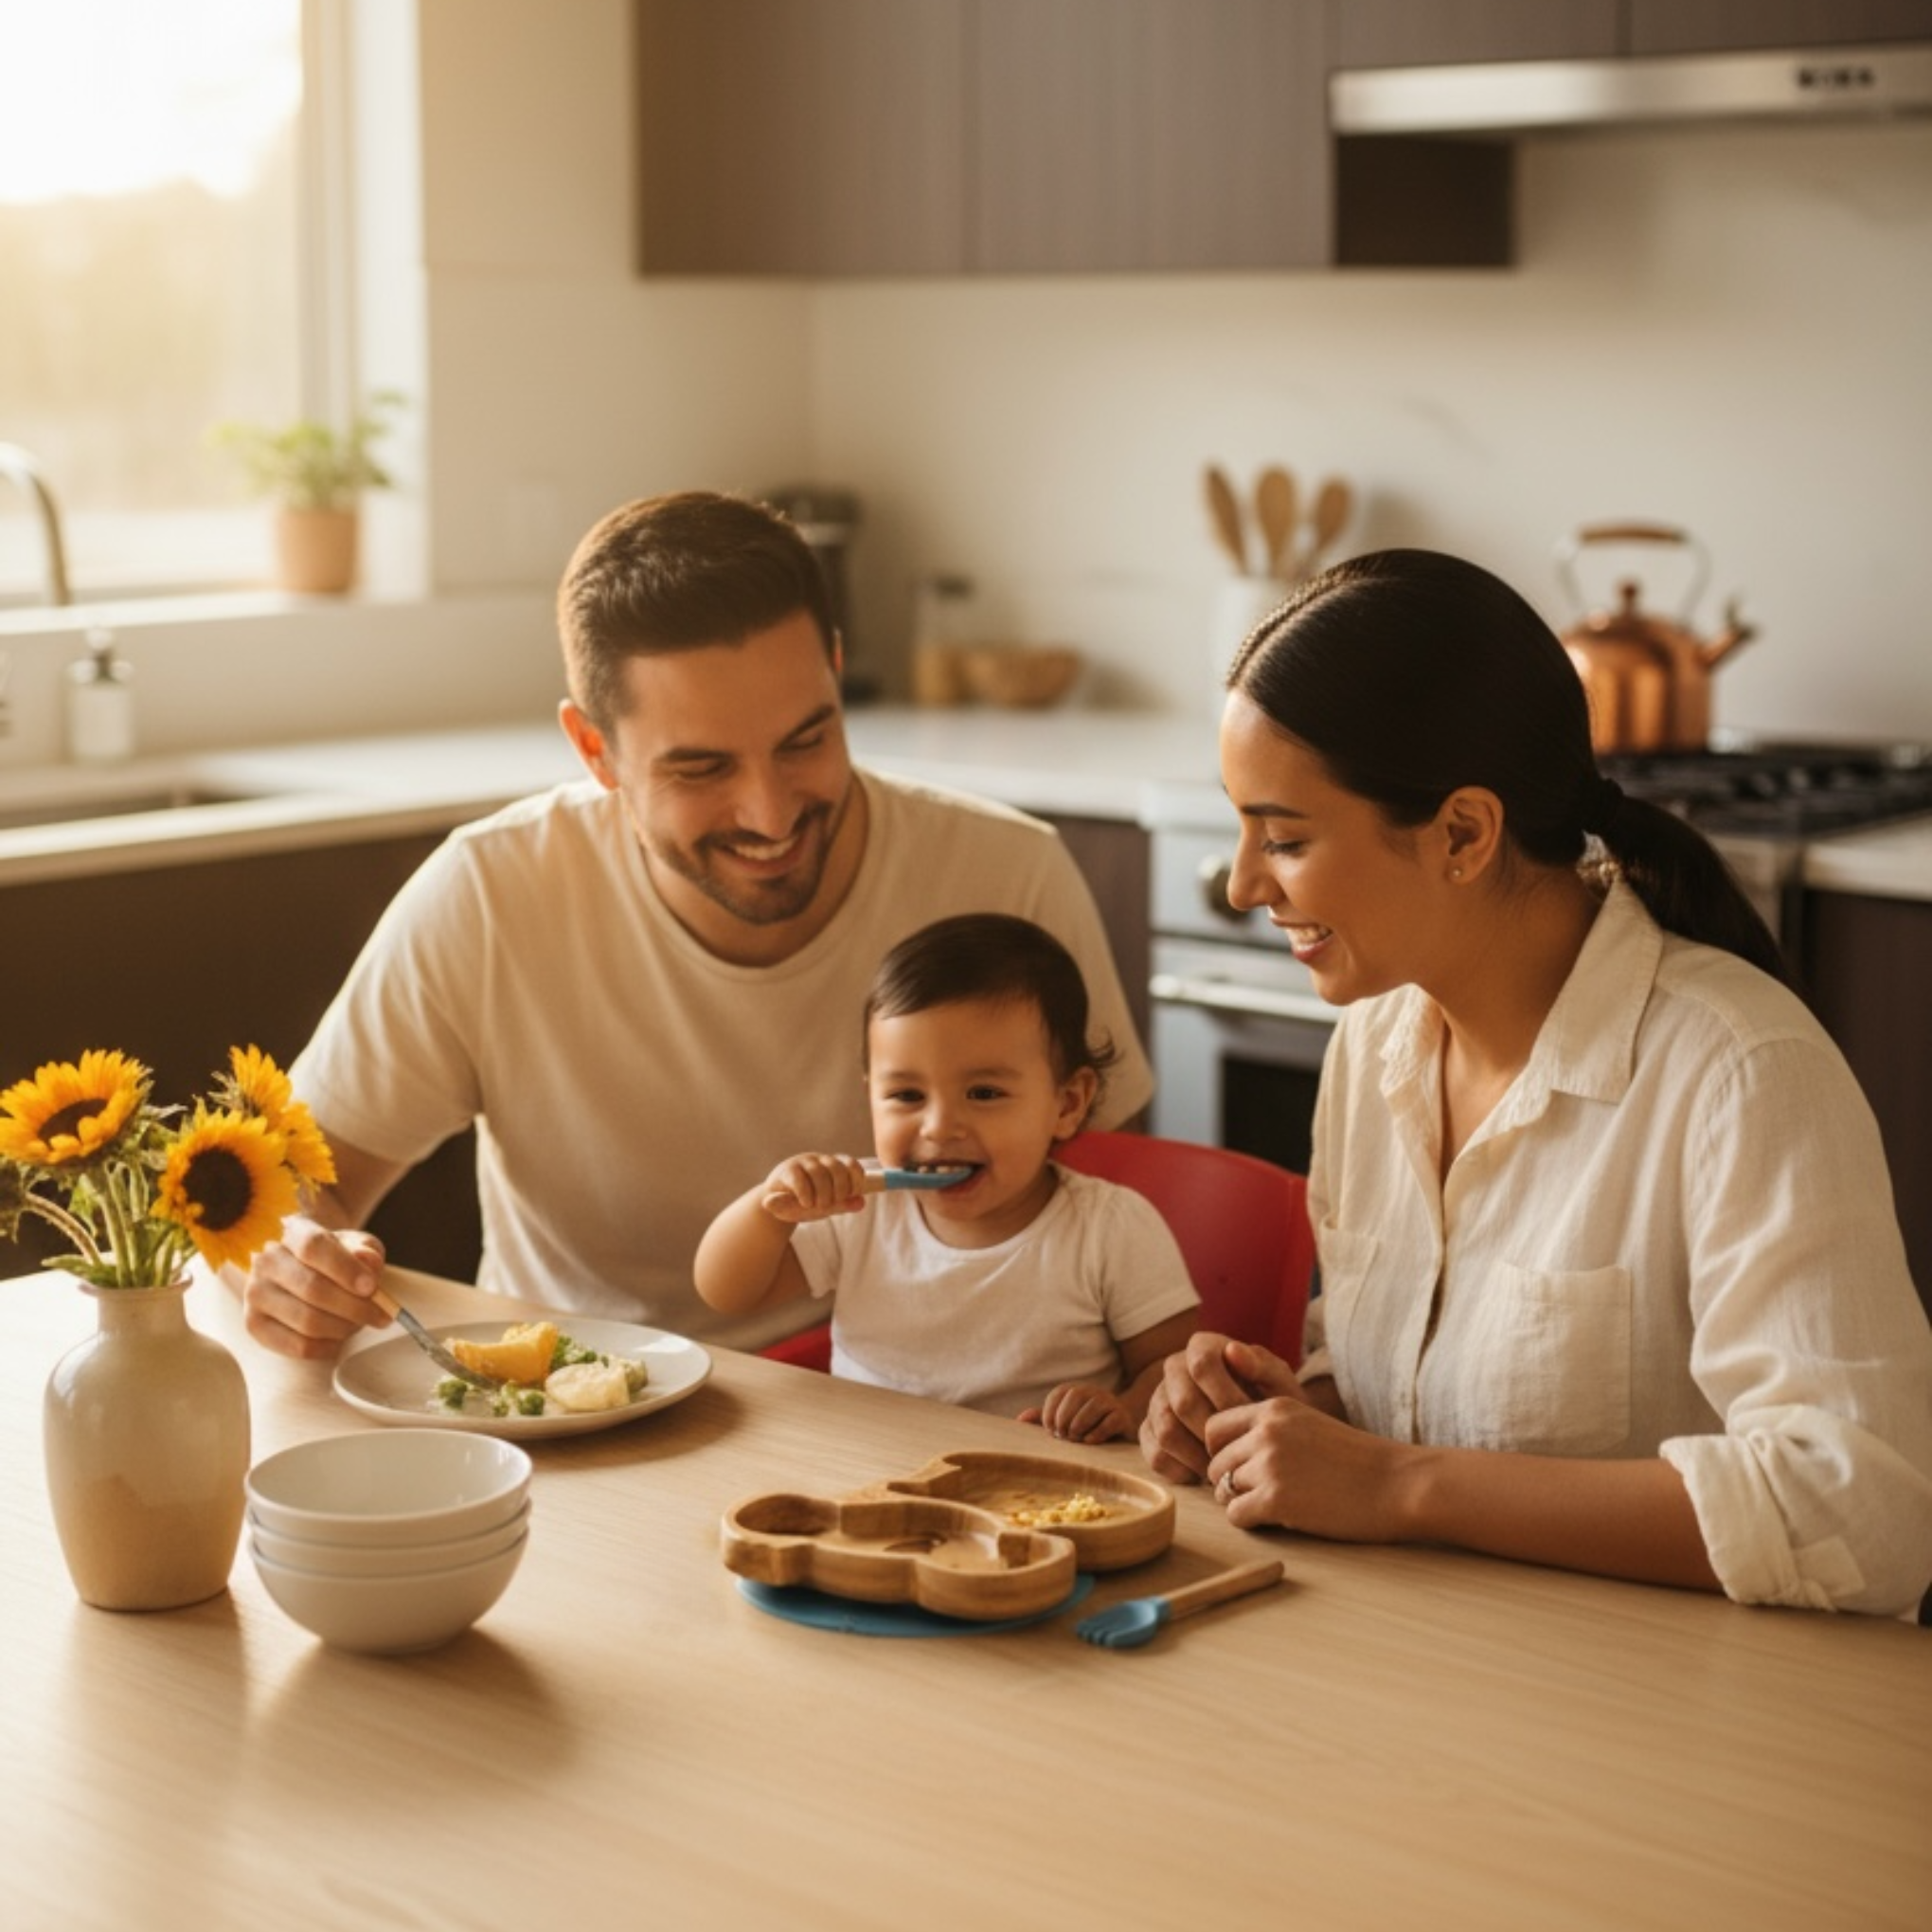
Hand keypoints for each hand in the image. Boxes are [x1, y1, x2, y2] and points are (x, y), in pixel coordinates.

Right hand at [240, 1218, 387, 1360]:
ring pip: (307, 1321)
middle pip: (312, 1288)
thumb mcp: (357, 1247)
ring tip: (359, 1324)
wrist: (307, 1274)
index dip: (345, 1268)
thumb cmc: (337, 1260)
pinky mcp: (255, 1325)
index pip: (313, 1247)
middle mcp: (267, 1261)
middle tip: (381, 1315)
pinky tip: (339, 1338)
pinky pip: (299, 1346)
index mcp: (293, 1233)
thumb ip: (366, 1251)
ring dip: (344, 1328)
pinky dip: (328, 1347)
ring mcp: (256, 1294)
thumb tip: (368, 1261)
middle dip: (355, 1307)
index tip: (372, 1286)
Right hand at [758, 1153, 870, 1223]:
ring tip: (817, 1206)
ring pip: (818, 1173)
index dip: (855, 1179)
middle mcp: (819, 1160)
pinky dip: (806, 1194)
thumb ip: (843, 1204)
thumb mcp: (827, 1207)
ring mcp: (802, 1163)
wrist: (776, 1208)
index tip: (852, 1194)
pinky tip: (806, 1204)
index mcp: (832, 1165)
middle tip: (832, 1204)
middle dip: (839, 1189)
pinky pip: (799, 1179)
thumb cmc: (805, 1203)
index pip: (851, 1164)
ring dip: (822, 1193)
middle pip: (836, 1168)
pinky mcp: (786, 1171)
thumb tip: (861, 1203)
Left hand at [1019, 1381, 1134, 1443]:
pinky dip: (1097, 1432)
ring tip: (1075, 1439)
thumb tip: (1019, 1420)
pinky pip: (1110, 1421)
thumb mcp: (1063, 1419)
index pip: (1057, 1395)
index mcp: (1074, 1390)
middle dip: (1064, 1418)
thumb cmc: (1084, 1423)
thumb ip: (1043, 1418)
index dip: (1049, 1413)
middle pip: (1075, 1396)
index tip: (1050, 1431)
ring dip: (1080, 1424)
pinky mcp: (1122, 1416)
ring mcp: (1108, 1402)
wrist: (1119, 1424)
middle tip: (1062, 1436)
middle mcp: (1092, 1391)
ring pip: (1093, 1406)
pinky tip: (1089, 1441)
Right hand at [1139, 1332, 1304, 1483]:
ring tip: (1225, 1465)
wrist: (1260, 1428)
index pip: (1201, 1364)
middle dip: (1215, 1434)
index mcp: (1202, 1346)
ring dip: (1199, 1456)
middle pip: (1183, 1402)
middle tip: (1238, 1451)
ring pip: (1167, 1431)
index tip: (1248, 1420)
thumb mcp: (1278, 1383)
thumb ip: (1263, 1366)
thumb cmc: (1270, 1403)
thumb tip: (1232, 1350)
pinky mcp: (1149, 1430)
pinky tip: (1205, 1473)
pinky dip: (1182, 1470)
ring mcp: (1157, 1399)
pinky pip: (1156, 1455)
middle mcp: (1174, 1368)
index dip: (1225, 1395)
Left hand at [1205, 1398, 1408, 1541]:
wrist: (1400, 1483)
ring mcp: (1269, 1465)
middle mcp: (1265, 1432)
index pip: (1214, 1427)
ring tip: (1270, 1507)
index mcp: (1274, 1408)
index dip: (1222, 1450)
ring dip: (1240, 1501)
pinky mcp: (1275, 1500)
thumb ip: (1272, 1429)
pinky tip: (1276, 1520)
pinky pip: (1235, 1515)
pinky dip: (1250, 1522)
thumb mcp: (1310, 1424)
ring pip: (1222, 1488)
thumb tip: (1232, 1451)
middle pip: (1215, 1461)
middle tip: (1256, 1493)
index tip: (1240, 1466)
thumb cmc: (1360, 1460)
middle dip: (1229, 1480)